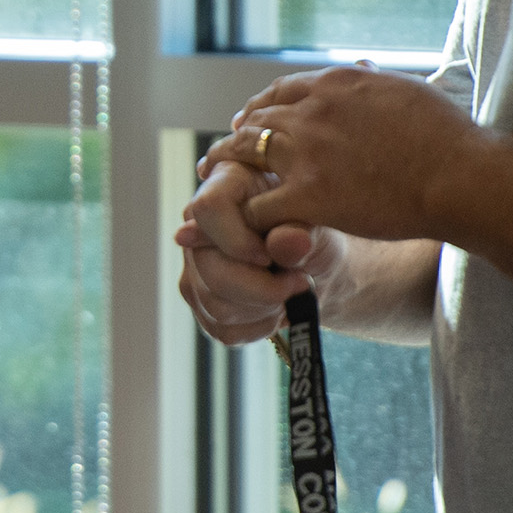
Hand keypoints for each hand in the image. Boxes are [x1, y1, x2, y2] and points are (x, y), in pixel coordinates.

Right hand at [173, 157, 350, 345]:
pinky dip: (258, 327)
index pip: (208, 209)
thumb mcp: (318, 226)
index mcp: (226, 185)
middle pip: (211, 268)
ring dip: (265, 308)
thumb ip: (301, 232)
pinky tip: (277, 309)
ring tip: (290, 292)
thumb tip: (286, 243)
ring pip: (216, 304)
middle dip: (263, 288)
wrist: (317, 269)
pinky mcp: (200, 299)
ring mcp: (195, 265)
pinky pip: (221, 328)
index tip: (271, 257)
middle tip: (301, 283)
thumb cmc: (314, 235)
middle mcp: (199, 223)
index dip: (238, 240)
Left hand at [200, 64, 484, 244]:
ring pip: (244, 155)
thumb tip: (365, 67)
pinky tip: (246, 228)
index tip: (254, 119)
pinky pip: (258, 206)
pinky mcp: (306, 196)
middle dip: (238, 135)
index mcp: (336, 83)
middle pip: (256, 118)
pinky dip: (247, 218)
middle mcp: (312, 110)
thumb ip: (376, 81)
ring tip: (212, 181)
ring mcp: (305, 153)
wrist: (458, 174)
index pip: (281, 90)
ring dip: (225, 168)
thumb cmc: (447, 136)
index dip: (262, 106)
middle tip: (225, 153)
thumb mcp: (407, 88)